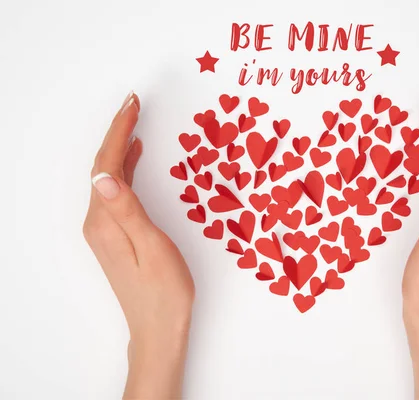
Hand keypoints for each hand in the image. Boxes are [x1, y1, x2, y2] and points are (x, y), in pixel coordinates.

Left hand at [83, 92, 194, 398]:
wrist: (158, 328)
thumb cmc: (164, 291)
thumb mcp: (152, 247)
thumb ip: (128, 210)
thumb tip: (104, 174)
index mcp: (106, 221)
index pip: (108, 165)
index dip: (120, 131)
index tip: (133, 103)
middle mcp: (98, 222)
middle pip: (104, 166)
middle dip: (118, 131)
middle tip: (134, 103)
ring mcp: (104, 229)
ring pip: (108, 177)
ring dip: (121, 147)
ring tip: (136, 121)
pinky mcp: (114, 236)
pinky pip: (116, 192)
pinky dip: (126, 169)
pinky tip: (136, 159)